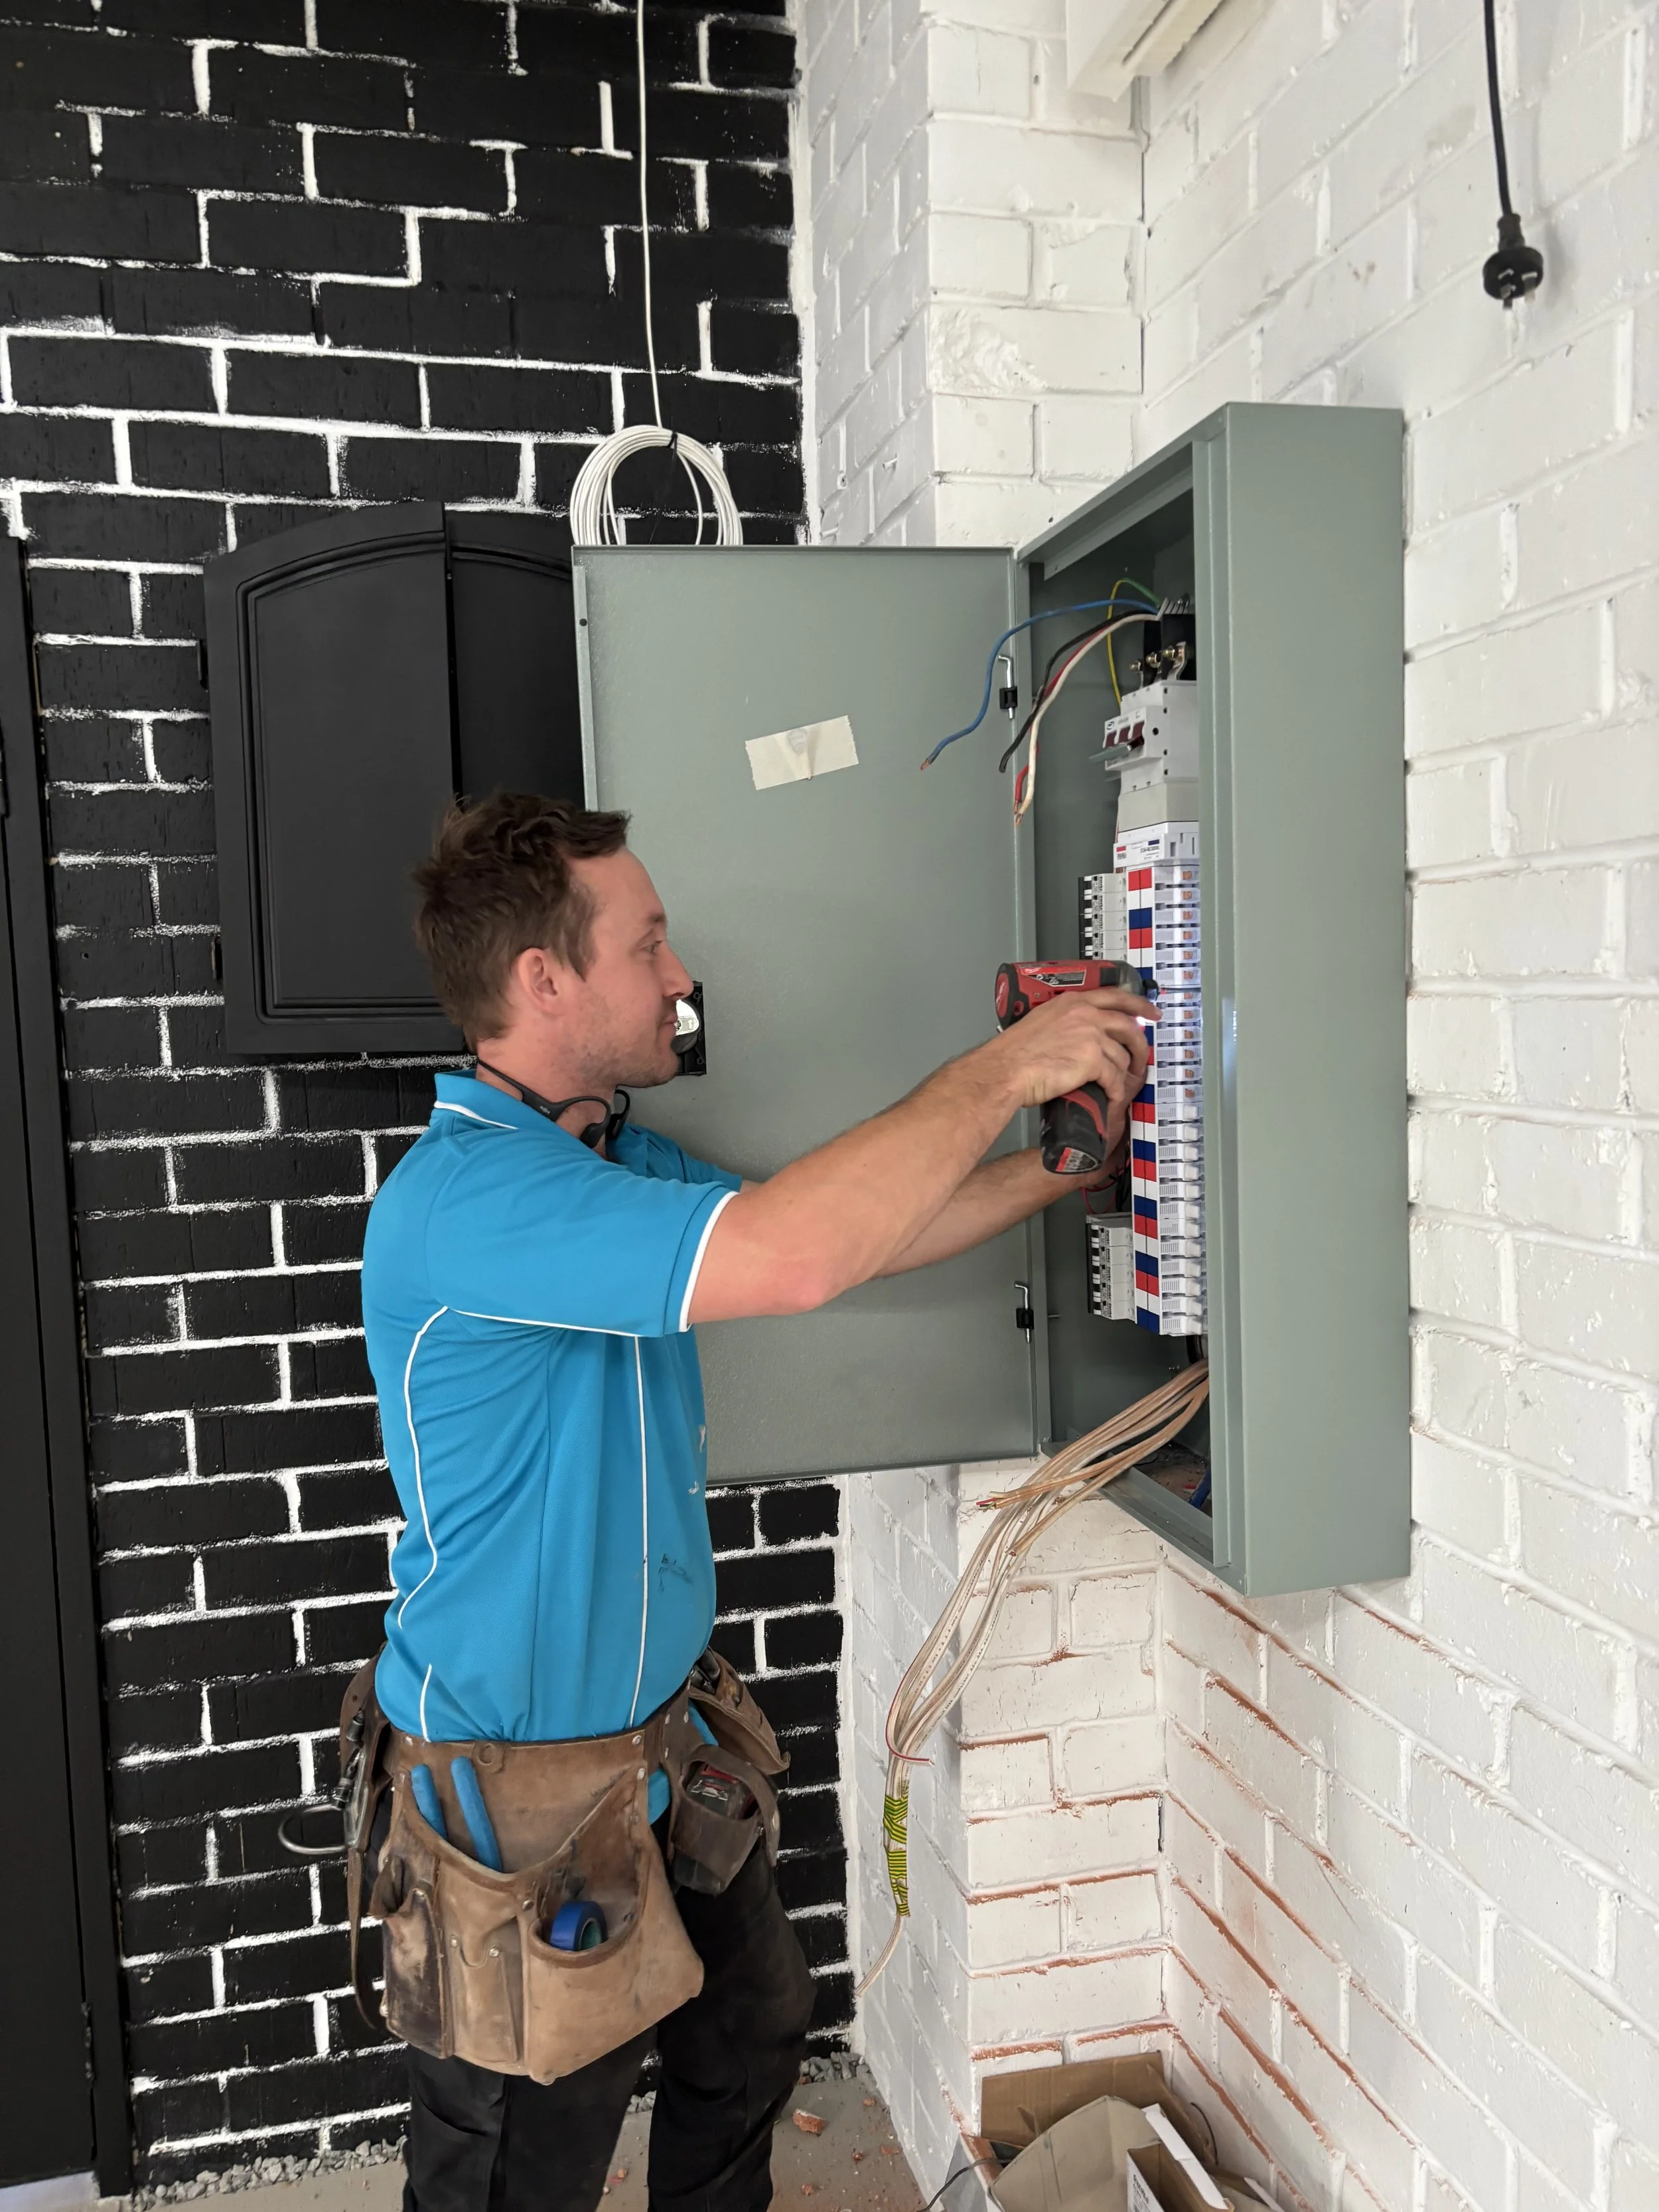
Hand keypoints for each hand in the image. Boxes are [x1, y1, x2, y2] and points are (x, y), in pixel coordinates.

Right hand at [990, 987, 1155, 1114]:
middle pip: (1129, 1026)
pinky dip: (1115, 1091)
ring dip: (1123, 1075)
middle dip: (1141, 1045)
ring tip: (1118, 1086)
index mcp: (1073, 1002)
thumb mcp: (1042, 1022)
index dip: (1138, 1005)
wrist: (1005, 1069)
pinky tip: (1110, 1097)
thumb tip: (1082, 1038)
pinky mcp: (1092, 1059)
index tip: (1151, 1013)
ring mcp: (1091, 1035)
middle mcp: (1085, 1014)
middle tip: (1144, 1057)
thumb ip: (1067, 1023)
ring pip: (1122, 1057)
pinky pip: (1115, 1078)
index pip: (1115, 996)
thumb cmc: (1013, 1053)